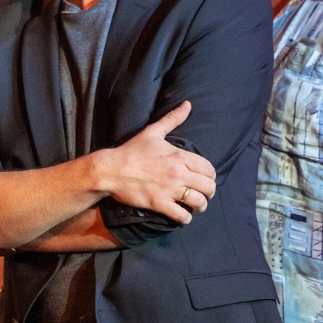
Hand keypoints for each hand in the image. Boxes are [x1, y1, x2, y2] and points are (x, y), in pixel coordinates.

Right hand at [95, 101, 216, 223]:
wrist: (111, 169)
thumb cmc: (132, 151)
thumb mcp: (153, 132)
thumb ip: (172, 119)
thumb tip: (187, 104)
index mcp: (180, 156)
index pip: (208, 169)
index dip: (211, 176)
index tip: (207, 179)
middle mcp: (178, 173)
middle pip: (208, 187)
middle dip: (209, 192)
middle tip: (204, 194)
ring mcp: (170, 190)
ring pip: (198, 202)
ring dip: (200, 206)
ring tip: (197, 206)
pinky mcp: (159, 204)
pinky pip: (181, 215)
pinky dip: (186, 218)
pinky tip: (183, 216)